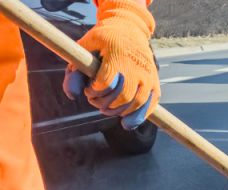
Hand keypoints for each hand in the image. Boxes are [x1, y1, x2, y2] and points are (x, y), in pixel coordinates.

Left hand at [63, 0, 159, 129]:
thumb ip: (73, 71)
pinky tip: (126, 122)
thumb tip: (72, 96)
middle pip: (123, 96)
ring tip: (109, 109)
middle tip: (96, 102)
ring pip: (137, 102)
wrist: (128, 28)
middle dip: (106, 105)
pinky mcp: (155, 82)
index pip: (106, 82)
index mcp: (117, 52)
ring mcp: (148, 74)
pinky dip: (139, 117)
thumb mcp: (84, 49)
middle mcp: (136, 64)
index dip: (94, 91)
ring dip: (120, 112)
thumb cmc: (102, 41)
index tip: (88, 89)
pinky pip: (150, 105)